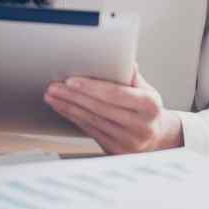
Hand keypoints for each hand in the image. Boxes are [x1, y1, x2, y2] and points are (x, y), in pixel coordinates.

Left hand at [44, 64, 183, 154]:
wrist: (156, 138)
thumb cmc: (147, 109)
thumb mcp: (147, 90)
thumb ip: (132, 76)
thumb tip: (122, 58)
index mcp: (149, 106)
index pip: (116, 95)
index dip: (92, 87)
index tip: (71, 80)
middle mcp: (140, 126)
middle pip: (100, 108)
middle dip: (73, 96)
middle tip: (54, 86)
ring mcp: (128, 141)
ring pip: (91, 120)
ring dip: (68, 107)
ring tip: (52, 96)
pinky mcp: (115, 150)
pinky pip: (90, 130)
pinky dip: (73, 118)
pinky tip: (62, 108)